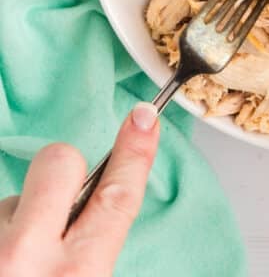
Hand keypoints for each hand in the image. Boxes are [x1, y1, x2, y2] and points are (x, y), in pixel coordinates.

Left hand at [0, 103, 158, 275]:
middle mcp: (27, 259)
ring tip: (17, 263)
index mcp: (77, 274)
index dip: (134, 152)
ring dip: (19, 220)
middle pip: (59, 161)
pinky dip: (0, 233)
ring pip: (16, 197)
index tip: (144, 117)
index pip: (117, 196)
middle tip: (55, 210)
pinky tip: (2, 264)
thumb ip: (95, 245)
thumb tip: (94, 197)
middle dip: (63, 170)